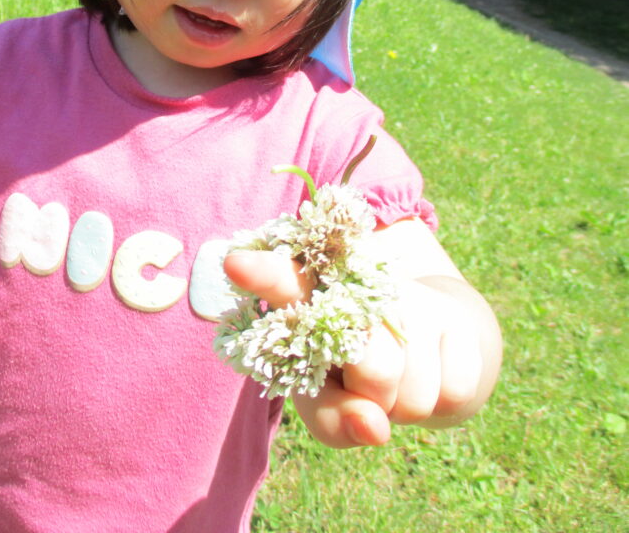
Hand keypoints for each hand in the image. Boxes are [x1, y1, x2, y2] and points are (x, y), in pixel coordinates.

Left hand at [224, 251, 485, 448]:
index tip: (234, 264)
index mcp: (312, 293)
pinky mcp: (458, 317)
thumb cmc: (360, 373)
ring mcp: (414, 296)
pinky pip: (451, 391)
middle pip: (368, 365)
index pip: (285, 281)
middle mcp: (363, 286)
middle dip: (371, 390)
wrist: (435, 343)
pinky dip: (441, 399)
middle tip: (365, 374)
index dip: (262, 275)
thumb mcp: (329, 400)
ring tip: (398, 371)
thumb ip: (335, 420)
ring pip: (410, 391)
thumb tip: (373, 428)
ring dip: (404, 402)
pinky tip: (432, 369)